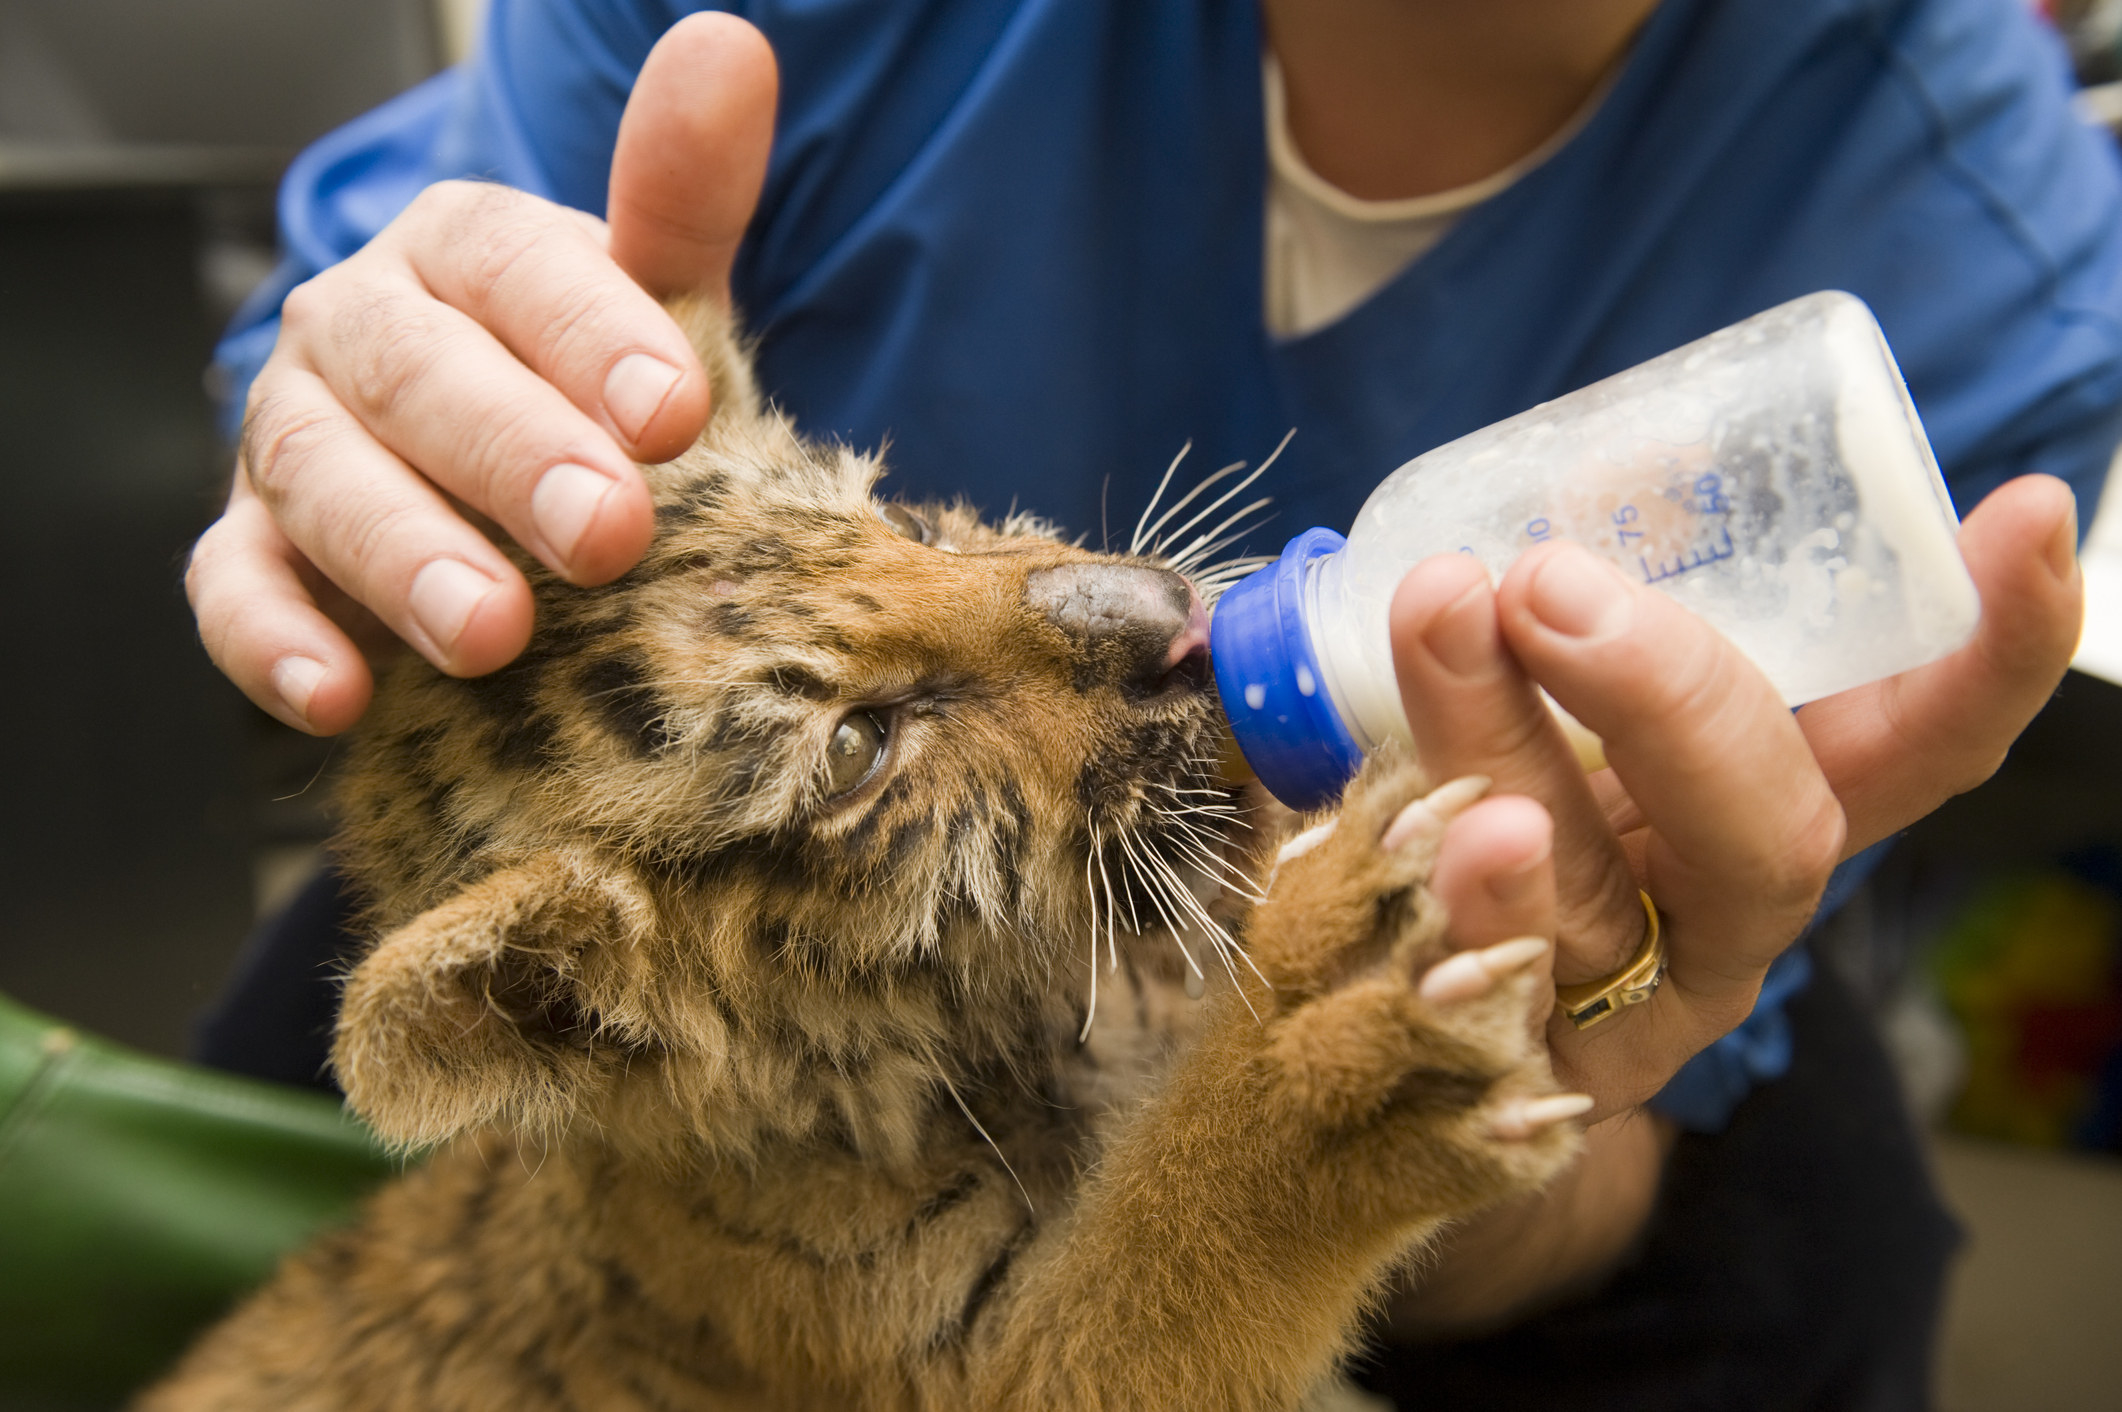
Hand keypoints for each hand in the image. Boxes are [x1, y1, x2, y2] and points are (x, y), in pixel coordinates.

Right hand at [186, 15, 777, 733]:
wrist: (507, 470)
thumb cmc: (591, 381)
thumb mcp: (653, 297)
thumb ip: (681, 195)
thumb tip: (729, 46)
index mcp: (461, 253)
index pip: (512, 268)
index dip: (592, 335)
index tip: (679, 413)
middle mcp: (360, 330)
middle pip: (415, 374)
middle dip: (512, 455)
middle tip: (611, 534)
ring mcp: (294, 439)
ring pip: (321, 479)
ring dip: (404, 556)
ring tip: (493, 632)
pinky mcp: (254, 549)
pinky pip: (234, 586)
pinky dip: (272, 640)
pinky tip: (337, 693)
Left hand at [1400, 473, 2082, 1118]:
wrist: (1381, 999)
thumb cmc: (1480, 804)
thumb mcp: (1530, 691)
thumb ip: (1546, 621)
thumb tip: (1507, 530)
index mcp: (1769, 809)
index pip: (1917, 743)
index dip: (1989, 651)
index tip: (2029, 516)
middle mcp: (1726, 917)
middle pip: (1770, 830)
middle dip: (1672, 689)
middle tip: (1545, 577)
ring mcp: (1624, 1010)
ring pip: (1588, 891)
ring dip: (1503, 746)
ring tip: (1447, 622)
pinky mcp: (1508, 1070)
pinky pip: (1485, 995)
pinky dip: (1456, 902)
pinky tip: (1432, 838)